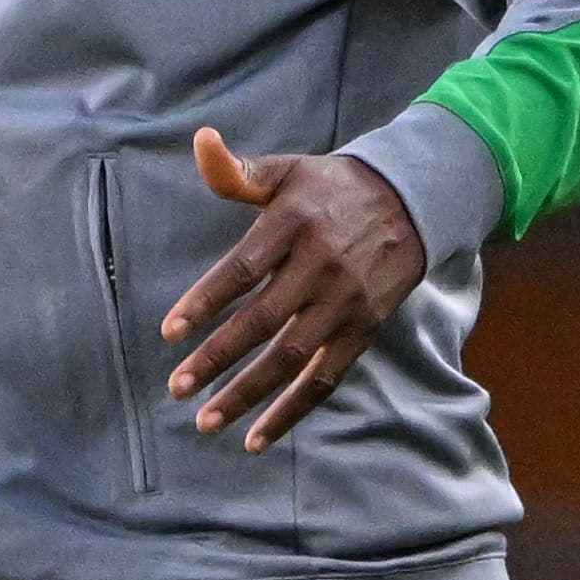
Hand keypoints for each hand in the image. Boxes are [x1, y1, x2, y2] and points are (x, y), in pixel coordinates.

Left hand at [160, 126, 426, 453]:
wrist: (410, 202)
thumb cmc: (328, 188)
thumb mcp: (286, 171)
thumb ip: (237, 172)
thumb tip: (200, 141)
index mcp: (292, 224)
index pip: (242, 269)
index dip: (205, 301)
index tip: (169, 332)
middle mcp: (319, 266)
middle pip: (262, 321)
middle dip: (217, 358)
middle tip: (176, 387)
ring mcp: (344, 302)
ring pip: (292, 358)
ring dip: (248, 394)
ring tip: (206, 421)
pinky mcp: (363, 329)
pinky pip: (325, 379)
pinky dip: (292, 411)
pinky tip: (257, 438)